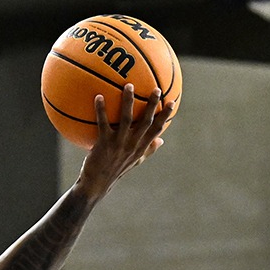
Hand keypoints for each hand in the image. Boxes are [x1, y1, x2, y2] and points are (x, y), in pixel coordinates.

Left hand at [74, 87, 171, 201]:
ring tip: (129, 86)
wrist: (97, 183)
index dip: (165, 115)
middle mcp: (132, 144)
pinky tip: (99, 96)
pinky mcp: (104, 143)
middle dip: (152, 105)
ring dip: (128, 102)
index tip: (172, 101)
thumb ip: (148, 150)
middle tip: (156, 89)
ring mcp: (119, 144)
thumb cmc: (116, 170)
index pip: (157, 129)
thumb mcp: (135, 161)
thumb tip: (161, 140)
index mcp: (140, 147)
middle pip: (146, 121)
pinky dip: (101, 109)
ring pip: (126, 119)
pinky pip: (103, 123)